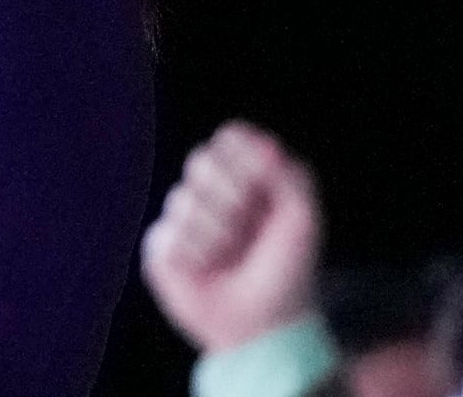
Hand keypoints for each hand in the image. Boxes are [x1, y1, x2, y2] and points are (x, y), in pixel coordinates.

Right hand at [140, 120, 323, 355]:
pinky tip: (207, 270)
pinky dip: (196, 254)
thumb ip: (289, 176)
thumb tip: (265, 143)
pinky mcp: (160, 247)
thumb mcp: (302, 220)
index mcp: (244, 181)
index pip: (230, 140)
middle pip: (202, 160)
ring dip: (218, 233)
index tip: (264, 181)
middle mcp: (210, 194)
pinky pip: (168, 233)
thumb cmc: (288, 272)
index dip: (243, 156)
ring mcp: (182, 219)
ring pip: (184, 199)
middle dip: (231, 193)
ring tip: (232, 257)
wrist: (265, 323)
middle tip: (250, 223)